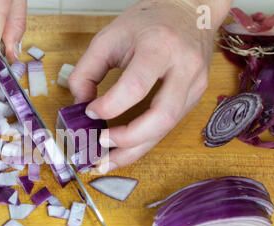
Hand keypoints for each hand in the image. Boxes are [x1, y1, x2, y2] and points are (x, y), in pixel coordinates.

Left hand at [68, 0, 231, 173]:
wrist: (191, 12)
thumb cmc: (147, 22)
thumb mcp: (109, 37)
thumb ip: (87, 71)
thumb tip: (80, 106)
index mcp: (160, 47)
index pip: (136, 87)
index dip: (110, 106)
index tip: (89, 112)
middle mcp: (184, 69)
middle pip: (161, 118)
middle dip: (127, 139)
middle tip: (99, 144)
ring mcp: (194, 87)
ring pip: (166, 129)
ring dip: (133, 151)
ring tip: (105, 162)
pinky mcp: (194, 98)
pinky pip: (166, 127)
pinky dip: (142, 141)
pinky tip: (122, 150)